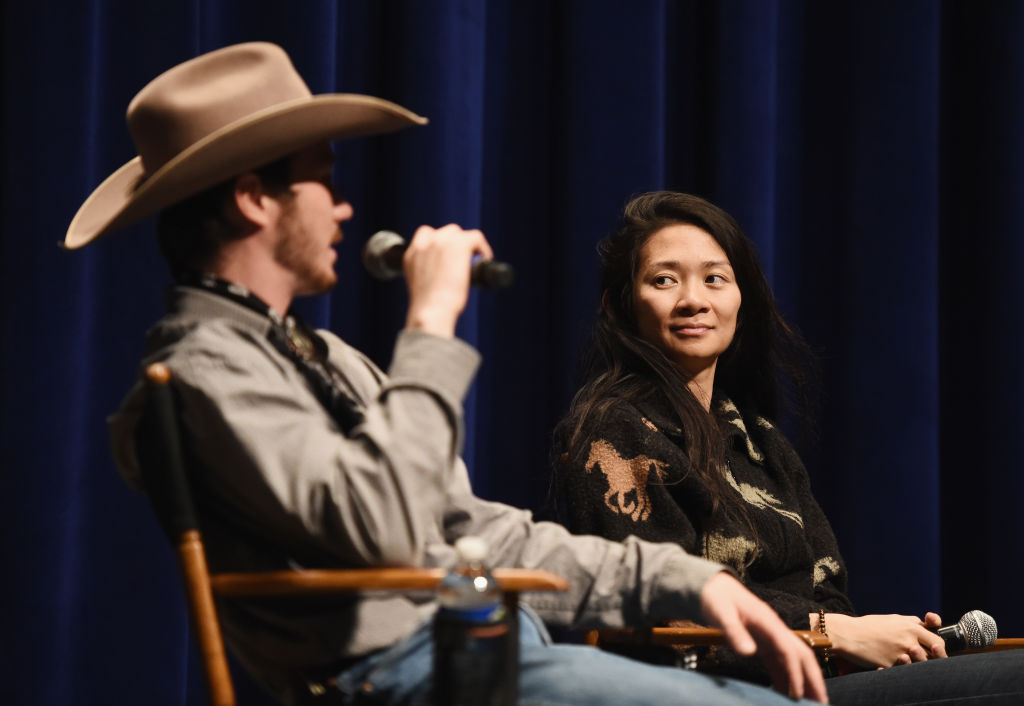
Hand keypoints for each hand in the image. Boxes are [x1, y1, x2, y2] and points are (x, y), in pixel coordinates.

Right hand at [402, 224, 493, 336]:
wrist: (432, 311)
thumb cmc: (428, 309)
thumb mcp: (420, 288)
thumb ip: (427, 276)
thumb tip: (443, 279)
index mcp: (411, 255)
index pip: (425, 235)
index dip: (440, 244)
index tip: (448, 256)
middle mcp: (424, 245)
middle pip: (445, 232)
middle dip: (455, 244)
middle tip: (463, 260)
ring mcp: (441, 242)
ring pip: (459, 234)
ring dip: (467, 244)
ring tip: (475, 259)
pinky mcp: (459, 245)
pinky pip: (476, 237)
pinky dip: (482, 247)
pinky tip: (485, 259)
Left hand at [701, 572, 828, 703]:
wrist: (713, 587)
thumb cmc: (717, 598)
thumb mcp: (721, 613)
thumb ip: (734, 632)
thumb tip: (748, 653)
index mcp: (769, 622)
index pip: (789, 650)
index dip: (795, 673)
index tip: (797, 695)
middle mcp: (775, 630)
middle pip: (802, 656)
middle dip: (813, 679)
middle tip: (821, 703)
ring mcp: (770, 637)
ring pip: (793, 661)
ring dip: (803, 682)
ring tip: (810, 703)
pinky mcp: (763, 643)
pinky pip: (779, 663)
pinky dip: (786, 679)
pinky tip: (786, 695)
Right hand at [823, 612, 946, 668]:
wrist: (848, 634)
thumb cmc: (869, 626)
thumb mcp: (892, 619)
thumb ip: (911, 622)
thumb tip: (926, 625)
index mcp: (911, 627)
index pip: (938, 640)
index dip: (940, 647)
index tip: (936, 650)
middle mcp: (909, 640)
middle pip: (934, 654)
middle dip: (934, 658)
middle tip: (926, 659)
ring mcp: (901, 653)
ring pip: (921, 664)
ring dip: (916, 664)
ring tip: (906, 660)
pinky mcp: (892, 665)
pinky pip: (904, 671)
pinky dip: (901, 669)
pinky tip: (892, 664)